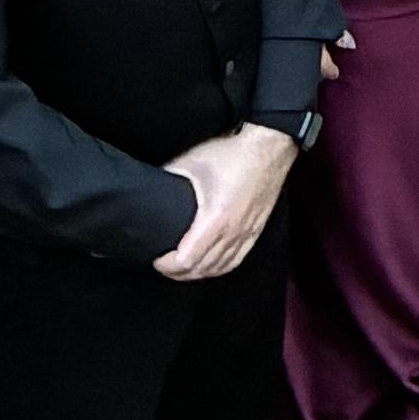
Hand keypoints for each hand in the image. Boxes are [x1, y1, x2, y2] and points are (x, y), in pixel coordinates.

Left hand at [156, 124, 298, 280]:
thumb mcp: (191, 163)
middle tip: (163, 263)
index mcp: (215, 220)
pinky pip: (235, 260)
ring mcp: (246, 234)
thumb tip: (150, 190)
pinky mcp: (255, 231)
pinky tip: (210, 265)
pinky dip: (219, 268)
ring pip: (219, 268)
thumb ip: (169, 179)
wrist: (267, 147)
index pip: (186, 260)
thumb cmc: (232, 154)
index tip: (156, 257)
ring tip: (182, 266)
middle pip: (201, 270)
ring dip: (197, 272)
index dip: (166, 265)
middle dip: (177, 272)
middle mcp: (232, 233)